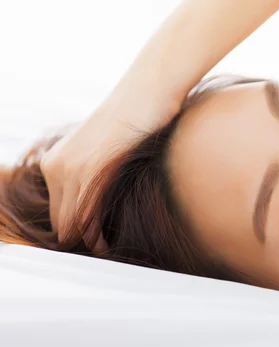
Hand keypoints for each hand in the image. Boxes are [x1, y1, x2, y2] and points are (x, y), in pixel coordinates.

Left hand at [41, 88, 178, 250]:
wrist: (150, 90)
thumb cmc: (138, 119)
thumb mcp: (109, 152)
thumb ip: (97, 178)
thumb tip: (101, 211)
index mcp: (54, 163)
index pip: (58, 214)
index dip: (76, 233)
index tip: (98, 243)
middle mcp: (55, 167)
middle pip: (61, 223)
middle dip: (80, 240)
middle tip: (104, 250)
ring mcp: (71, 168)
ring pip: (71, 224)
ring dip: (89, 241)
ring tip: (108, 250)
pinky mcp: (91, 169)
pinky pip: (86, 215)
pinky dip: (95, 234)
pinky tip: (107, 243)